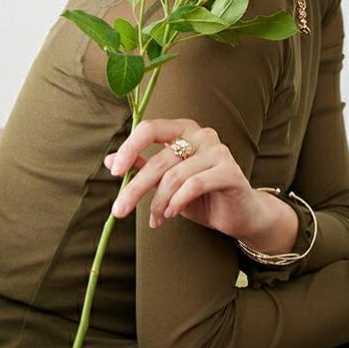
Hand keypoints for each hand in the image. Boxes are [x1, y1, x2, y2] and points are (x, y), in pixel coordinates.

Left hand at [104, 118, 258, 237]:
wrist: (239, 214)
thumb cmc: (201, 195)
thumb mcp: (166, 182)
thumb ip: (143, 167)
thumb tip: (109, 161)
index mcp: (183, 129)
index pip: (150, 128)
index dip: (130, 148)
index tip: (115, 172)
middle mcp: (202, 134)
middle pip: (159, 160)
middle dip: (136, 188)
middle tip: (120, 210)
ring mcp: (218, 151)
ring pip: (174, 176)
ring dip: (158, 203)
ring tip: (155, 219)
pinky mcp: (230, 171)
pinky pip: (195, 185)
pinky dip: (177, 202)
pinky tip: (170, 214)